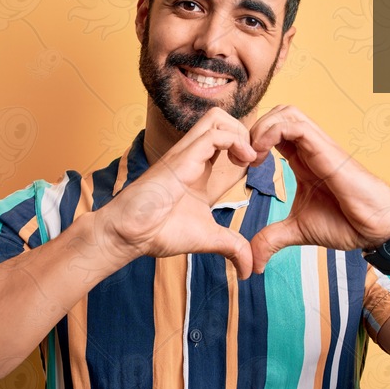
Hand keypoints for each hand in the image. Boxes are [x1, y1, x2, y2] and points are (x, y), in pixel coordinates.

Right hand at [101, 107, 260, 278]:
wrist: (130, 234)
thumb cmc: (160, 232)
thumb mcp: (208, 238)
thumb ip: (231, 247)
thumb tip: (248, 270)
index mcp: (200, 169)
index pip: (228, 143)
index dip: (248, 148)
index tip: (259, 167)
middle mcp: (194, 156)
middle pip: (222, 119)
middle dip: (246, 131)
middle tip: (256, 158)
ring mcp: (187, 154)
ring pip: (217, 118)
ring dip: (241, 133)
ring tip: (251, 158)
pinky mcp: (182, 158)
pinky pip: (214, 134)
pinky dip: (236, 141)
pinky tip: (245, 162)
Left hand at [248, 105, 389, 272]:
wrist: (376, 228)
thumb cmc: (346, 223)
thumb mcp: (298, 231)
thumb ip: (273, 239)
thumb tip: (253, 262)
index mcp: (302, 160)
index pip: (274, 131)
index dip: (252, 141)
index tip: (242, 166)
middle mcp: (310, 148)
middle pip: (279, 112)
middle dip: (254, 127)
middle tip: (243, 156)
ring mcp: (319, 146)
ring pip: (287, 112)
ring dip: (262, 127)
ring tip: (252, 155)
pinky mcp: (326, 150)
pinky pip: (296, 126)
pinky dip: (273, 132)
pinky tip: (262, 156)